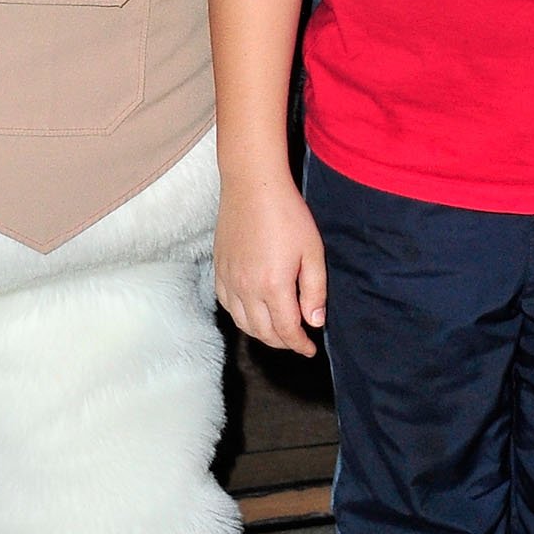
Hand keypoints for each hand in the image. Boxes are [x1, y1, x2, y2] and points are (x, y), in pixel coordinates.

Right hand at [214, 165, 326, 357]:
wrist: (253, 185)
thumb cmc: (287, 214)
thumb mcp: (312, 251)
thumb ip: (315, 290)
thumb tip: (315, 321)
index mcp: (273, 286)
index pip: (286, 330)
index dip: (300, 344)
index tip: (310, 348)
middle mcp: (246, 288)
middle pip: (263, 332)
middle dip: (283, 342)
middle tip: (297, 340)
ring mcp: (229, 279)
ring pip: (243, 323)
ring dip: (261, 333)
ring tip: (278, 330)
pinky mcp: (219, 269)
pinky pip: (227, 305)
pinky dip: (241, 317)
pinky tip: (253, 312)